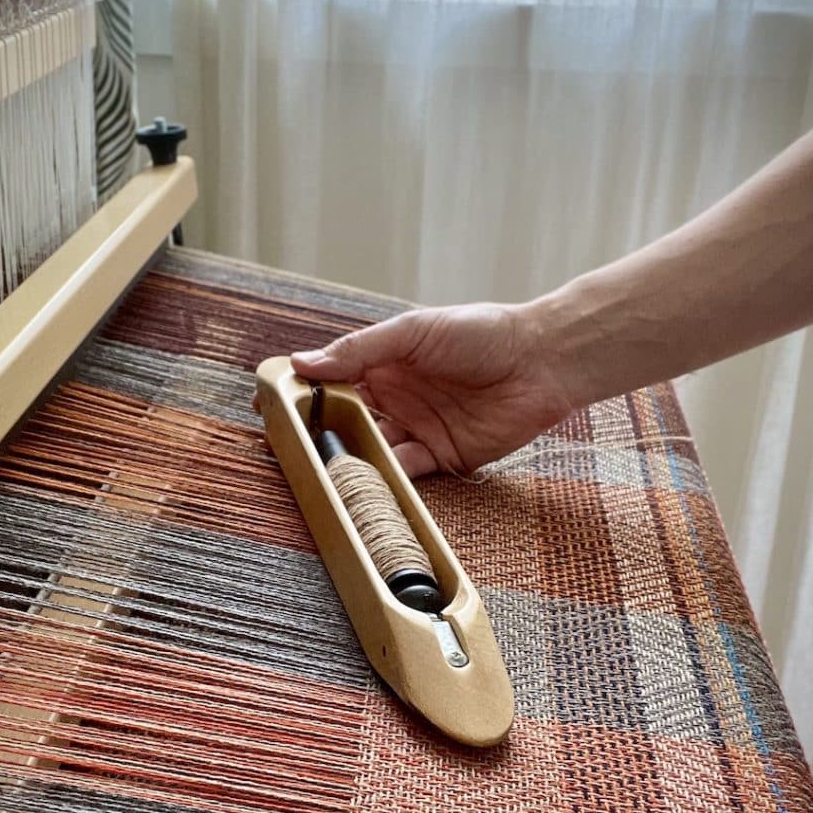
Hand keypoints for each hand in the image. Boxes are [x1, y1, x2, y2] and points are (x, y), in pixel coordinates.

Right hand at [290, 302, 573, 477]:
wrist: (541, 361)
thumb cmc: (481, 333)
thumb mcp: (414, 331)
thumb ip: (360, 349)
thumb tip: (303, 363)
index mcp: (385, 364)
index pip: (332, 383)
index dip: (304, 396)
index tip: (271, 407)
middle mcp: (395, 399)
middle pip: (345, 422)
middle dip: (318, 434)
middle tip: (286, 447)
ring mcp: (416, 429)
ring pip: (370, 451)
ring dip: (346, 460)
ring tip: (318, 470)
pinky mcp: (441, 458)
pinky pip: (404, 473)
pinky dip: (382, 479)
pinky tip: (361, 481)